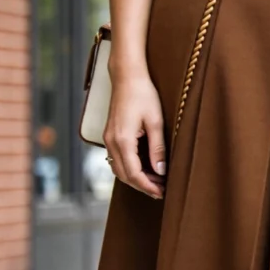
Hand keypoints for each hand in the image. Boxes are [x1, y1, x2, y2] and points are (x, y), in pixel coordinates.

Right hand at [104, 70, 166, 198]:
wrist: (127, 76)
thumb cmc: (143, 94)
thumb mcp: (155, 121)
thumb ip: (158, 148)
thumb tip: (161, 170)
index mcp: (122, 140)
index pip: (133, 173)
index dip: (148, 186)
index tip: (161, 192)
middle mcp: (111, 142)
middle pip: (124, 175)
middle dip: (142, 185)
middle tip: (161, 190)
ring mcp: (108, 139)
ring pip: (119, 169)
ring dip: (135, 178)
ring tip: (155, 181)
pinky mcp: (110, 135)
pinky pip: (117, 159)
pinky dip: (129, 168)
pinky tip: (144, 168)